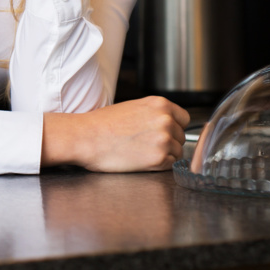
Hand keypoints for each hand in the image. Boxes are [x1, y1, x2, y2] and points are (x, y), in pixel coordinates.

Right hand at [43, 97, 189, 171]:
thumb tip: (167, 124)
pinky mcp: (159, 158)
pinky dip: (158, 165)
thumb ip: (154, 114)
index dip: (174, 127)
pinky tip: (141, 159)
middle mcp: (166, 120)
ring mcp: (164, 139)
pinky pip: (170, 164)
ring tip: (141, 151)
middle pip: (181, 136)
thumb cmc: (102, 124)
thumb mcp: (132, 107)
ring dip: (163, 154)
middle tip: (145, 143)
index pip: (184, 118)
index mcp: (160, 104)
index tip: (165, 132)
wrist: (86, 137)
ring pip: (177, 151)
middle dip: (168, 141)